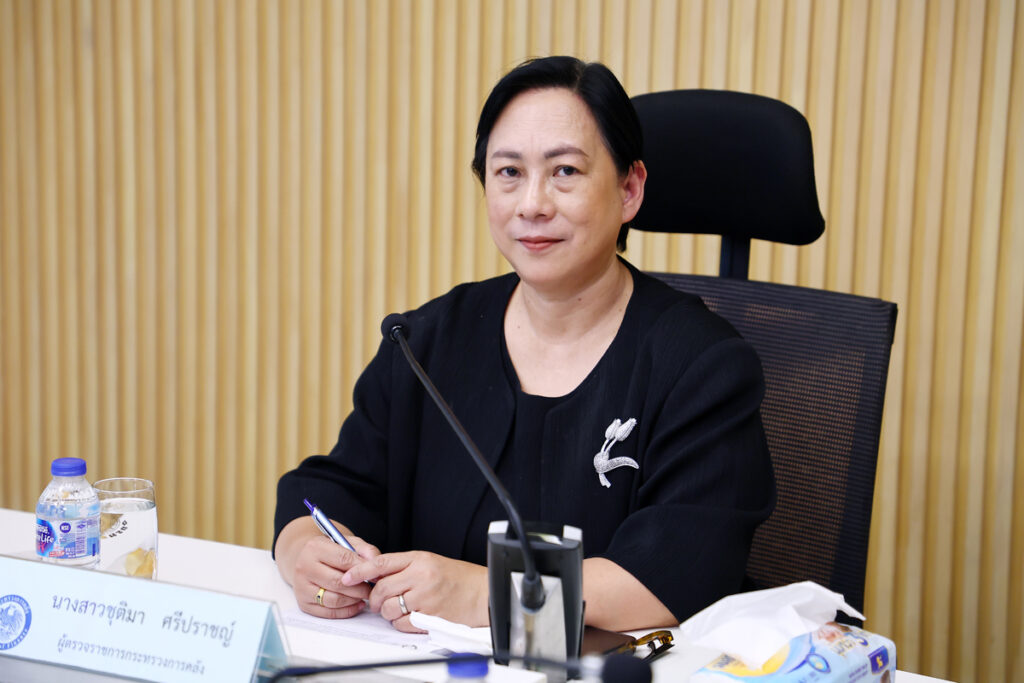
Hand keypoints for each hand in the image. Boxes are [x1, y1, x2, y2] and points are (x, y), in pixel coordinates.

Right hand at [277, 518, 379, 618]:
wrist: (309, 560)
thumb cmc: (332, 551)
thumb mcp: (348, 543)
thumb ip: (365, 550)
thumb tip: (376, 563)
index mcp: (315, 547)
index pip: (343, 559)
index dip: (362, 568)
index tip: (375, 574)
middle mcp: (304, 567)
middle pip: (338, 582)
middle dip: (360, 588)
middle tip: (372, 589)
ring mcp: (301, 587)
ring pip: (334, 600)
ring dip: (354, 600)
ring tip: (364, 596)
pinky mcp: (303, 604)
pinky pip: (328, 612)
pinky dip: (347, 611)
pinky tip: (357, 604)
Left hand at [342, 551, 487, 632]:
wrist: (482, 592)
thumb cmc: (457, 577)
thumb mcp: (429, 562)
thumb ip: (403, 567)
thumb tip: (374, 575)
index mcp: (419, 559)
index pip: (381, 563)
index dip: (360, 571)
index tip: (347, 577)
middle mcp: (421, 576)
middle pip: (382, 589)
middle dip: (375, 599)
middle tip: (378, 602)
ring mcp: (426, 597)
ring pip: (389, 608)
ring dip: (388, 613)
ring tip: (397, 610)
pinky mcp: (430, 617)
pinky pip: (402, 624)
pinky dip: (400, 624)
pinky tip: (408, 618)